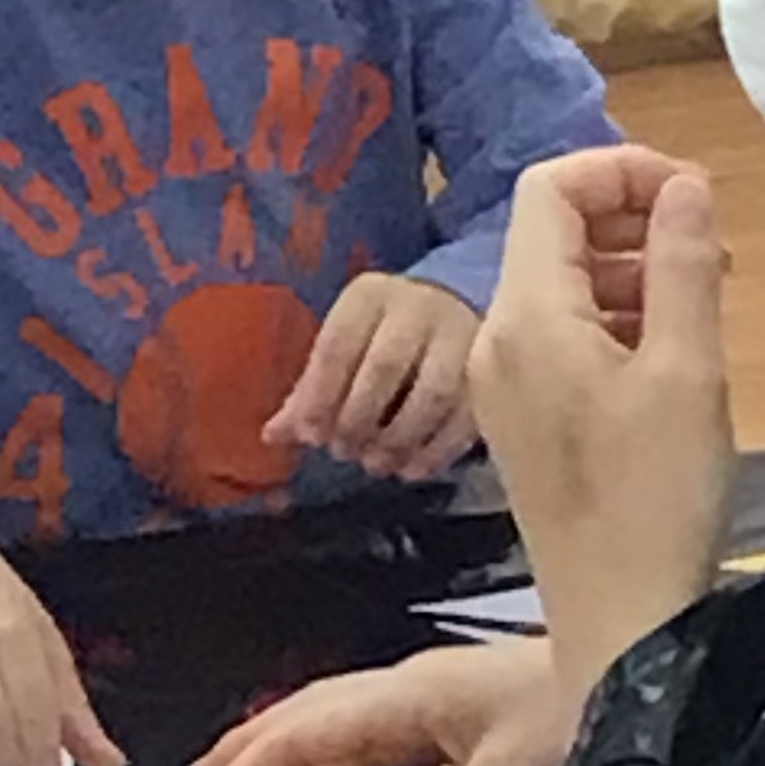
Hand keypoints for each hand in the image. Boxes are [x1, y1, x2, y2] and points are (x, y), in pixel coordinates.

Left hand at [264, 275, 478, 482]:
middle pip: (384, 368)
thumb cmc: (384, 332)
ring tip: (376, 463)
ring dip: (399, 438)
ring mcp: (461, 335)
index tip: (309, 436)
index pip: (337, 346)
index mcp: (369, 296)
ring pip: (432, 393)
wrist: (458, 302)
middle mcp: (417, 307)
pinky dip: (436, 450)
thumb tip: (273, 437)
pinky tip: (411, 469)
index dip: (319, 396)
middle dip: (357, 419)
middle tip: (344, 451)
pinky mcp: (490, 368)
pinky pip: (466, 415)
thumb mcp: (345, 345)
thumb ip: (310, 389)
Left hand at [469, 148, 733, 693]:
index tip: (696, 195)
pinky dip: (616, 321)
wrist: (618, 622)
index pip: (549, 189)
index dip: (623, 170)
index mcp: (526, 318)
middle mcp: (496, 342)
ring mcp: (503, 385)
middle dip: (634, 221)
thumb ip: (683, 265)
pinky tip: (672, 353)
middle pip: (552, 233)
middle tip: (716, 255)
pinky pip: (561, 338)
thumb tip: (686, 186)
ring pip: (561, 286)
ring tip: (706, 300)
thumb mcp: (688, 370)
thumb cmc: (657, 502)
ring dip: (631, 272)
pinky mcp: (523, 421)